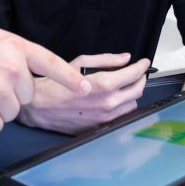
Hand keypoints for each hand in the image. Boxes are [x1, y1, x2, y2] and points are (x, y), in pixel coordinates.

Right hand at [0, 27, 90, 135]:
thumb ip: (15, 52)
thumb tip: (30, 70)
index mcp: (15, 47)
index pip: (51, 63)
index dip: (70, 78)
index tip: (86, 88)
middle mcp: (12, 69)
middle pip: (28, 95)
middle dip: (11, 94)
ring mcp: (0, 91)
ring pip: (12, 112)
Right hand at [18, 53, 149, 134]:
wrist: (40, 106)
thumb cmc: (56, 82)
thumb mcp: (81, 62)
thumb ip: (107, 60)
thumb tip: (125, 58)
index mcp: (104, 85)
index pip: (134, 75)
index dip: (142, 67)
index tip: (144, 63)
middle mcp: (108, 103)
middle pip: (138, 91)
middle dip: (140, 79)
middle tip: (137, 73)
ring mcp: (105, 118)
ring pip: (132, 105)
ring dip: (131, 94)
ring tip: (123, 86)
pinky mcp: (100, 126)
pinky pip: (120, 117)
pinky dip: (122, 107)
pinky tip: (113, 99)